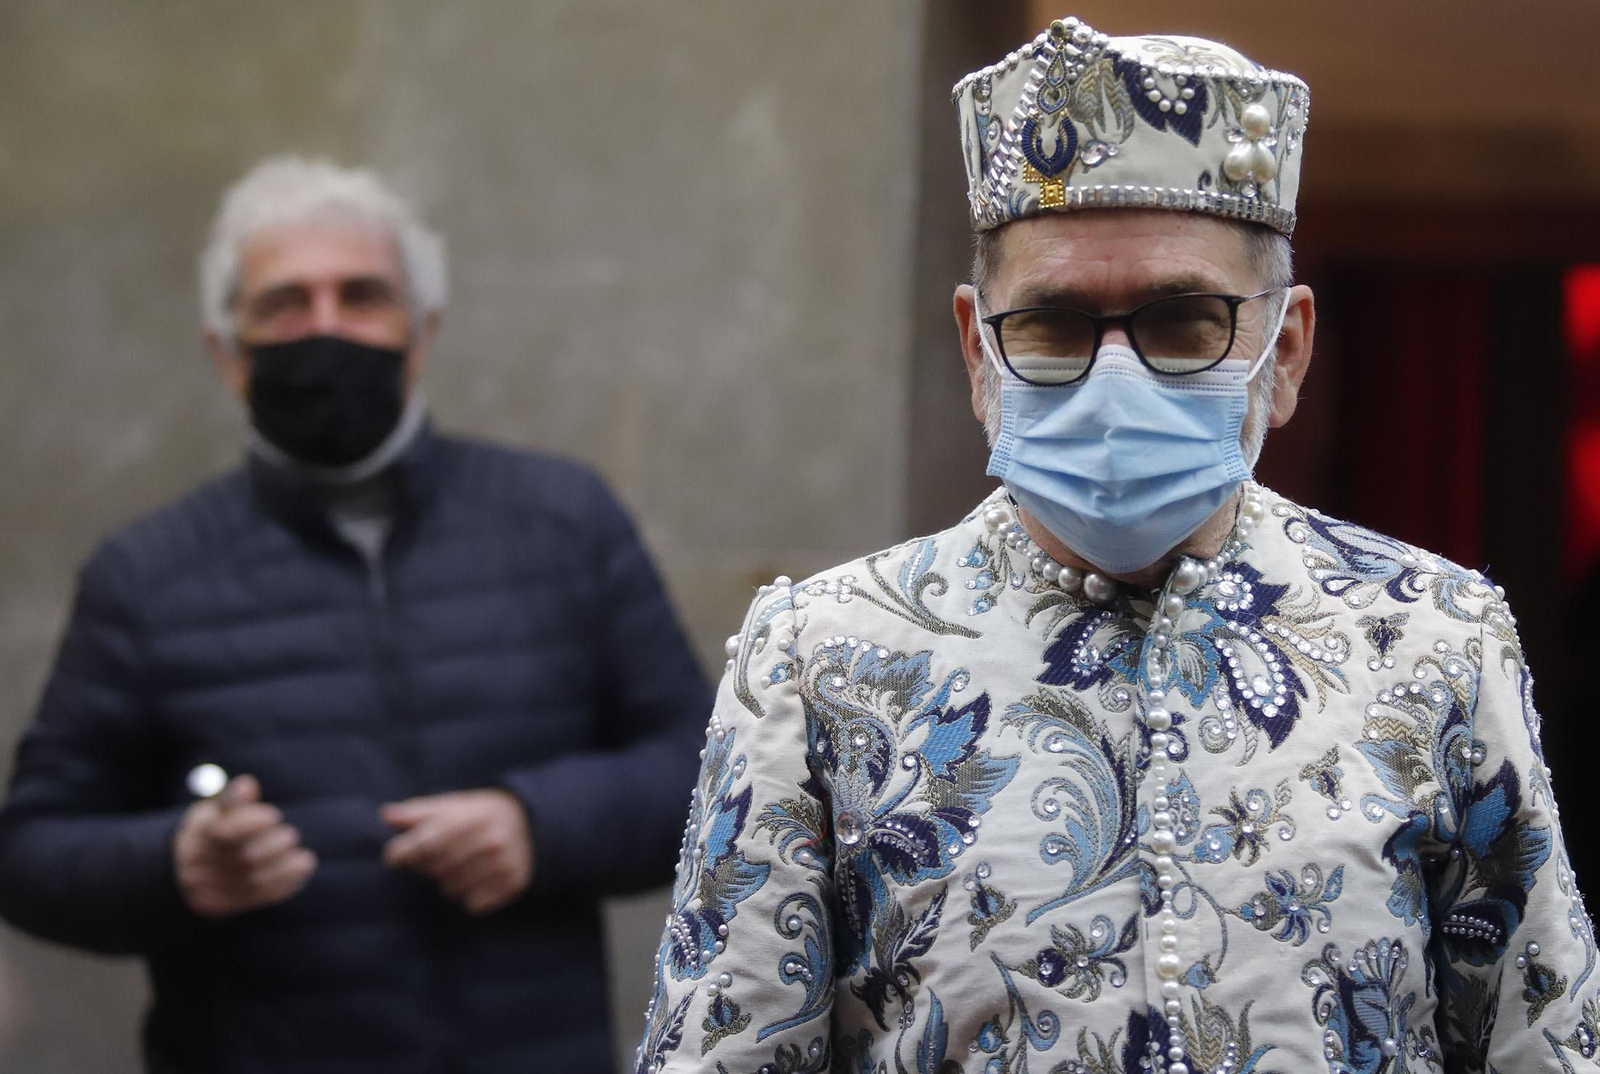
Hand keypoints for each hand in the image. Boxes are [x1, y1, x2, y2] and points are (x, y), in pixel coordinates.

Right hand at [173, 774, 315, 916]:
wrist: (196, 866)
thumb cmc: (216, 827)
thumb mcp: (218, 809)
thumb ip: (233, 799)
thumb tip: (247, 785)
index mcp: (196, 836)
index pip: (222, 832)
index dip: (248, 824)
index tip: (273, 816)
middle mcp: (196, 866)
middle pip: (240, 859)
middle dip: (271, 847)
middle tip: (291, 836)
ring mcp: (206, 889)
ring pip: (251, 881)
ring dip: (283, 870)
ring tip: (305, 860)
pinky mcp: (221, 906)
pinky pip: (255, 897)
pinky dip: (282, 885)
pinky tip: (298, 873)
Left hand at [380, 790, 533, 914]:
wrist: (529, 822)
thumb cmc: (479, 814)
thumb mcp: (452, 805)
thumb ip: (418, 811)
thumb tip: (385, 815)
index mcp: (475, 815)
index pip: (430, 841)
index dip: (405, 851)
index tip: (392, 857)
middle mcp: (493, 839)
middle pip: (437, 868)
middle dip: (427, 866)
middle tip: (435, 858)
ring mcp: (505, 863)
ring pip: (452, 889)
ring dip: (447, 882)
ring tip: (458, 866)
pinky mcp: (514, 883)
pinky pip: (473, 904)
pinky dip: (468, 896)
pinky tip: (475, 878)